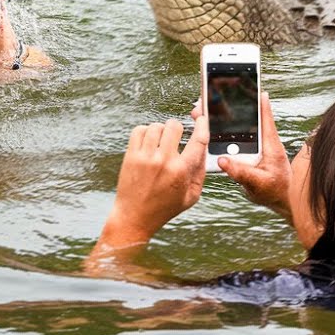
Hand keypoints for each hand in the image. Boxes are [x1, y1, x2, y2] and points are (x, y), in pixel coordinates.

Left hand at [101, 115, 209, 246]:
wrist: (135, 216)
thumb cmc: (165, 207)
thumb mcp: (191, 195)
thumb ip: (200, 171)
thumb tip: (203, 147)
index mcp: (182, 171)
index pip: (198, 140)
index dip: (202, 125)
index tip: (201, 118)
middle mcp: (163, 161)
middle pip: (174, 126)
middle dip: (178, 129)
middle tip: (175, 137)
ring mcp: (145, 157)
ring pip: (156, 126)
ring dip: (161, 130)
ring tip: (160, 142)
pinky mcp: (131, 155)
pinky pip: (139, 130)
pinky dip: (145, 131)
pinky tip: (148, 142)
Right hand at [211, 92, 292, 220]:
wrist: (279, 200)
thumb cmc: (275, 191)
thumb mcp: (259, 183)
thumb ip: (242, 173)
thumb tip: (222, 160)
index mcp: (270, 146)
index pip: (266, 121)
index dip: (261, 104)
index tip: (257, 89)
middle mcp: (262, 143)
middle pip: (246, 121)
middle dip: (229, 107)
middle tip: (215, 97)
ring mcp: (254, 148)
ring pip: (237, 130)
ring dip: (221, 120)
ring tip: (204, 110)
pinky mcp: (247, 154)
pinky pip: (232, 141)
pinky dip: (220, 133)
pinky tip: (207, 128)